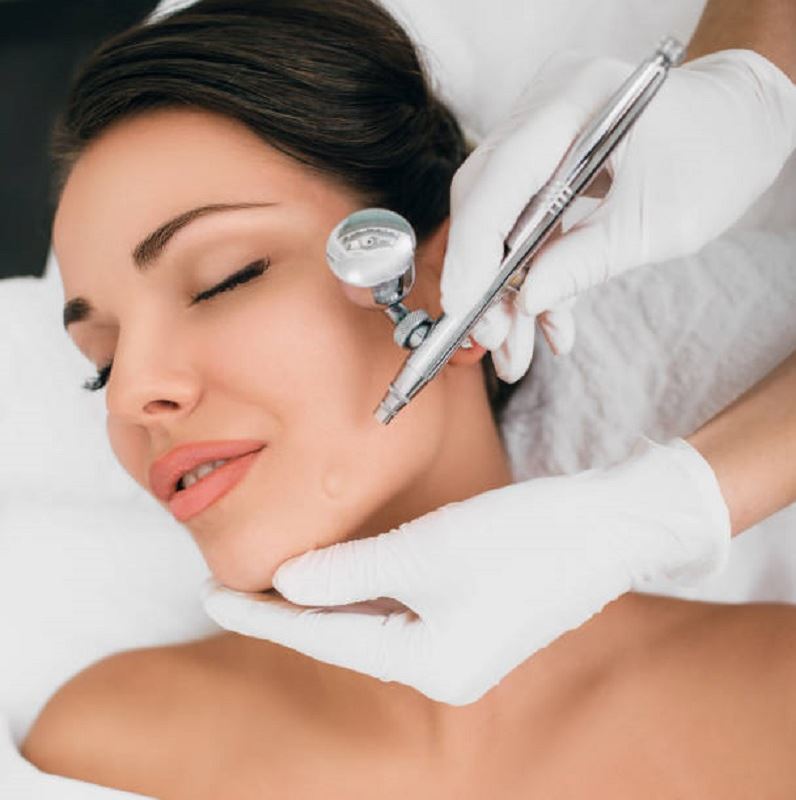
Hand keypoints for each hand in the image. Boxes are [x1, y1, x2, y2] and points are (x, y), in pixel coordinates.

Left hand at [202, 438, 730, 704]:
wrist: (610, 523)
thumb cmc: (524, 536)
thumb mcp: (423, 552)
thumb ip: (346, 571)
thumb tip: (286, 581)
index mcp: (430, 667)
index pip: (323, 639)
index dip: (261, 613)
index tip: (209, 592)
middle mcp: (444, 670)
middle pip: (344, 635)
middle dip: (287, 608)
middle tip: (230, 582)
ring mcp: (463, 646)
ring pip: (372, 621)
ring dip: (325, 596)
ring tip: (275, 576)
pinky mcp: (476, 617)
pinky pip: (402, 608)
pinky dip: (365, 588)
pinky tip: (340, 571)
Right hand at [442, 48, 795, 381]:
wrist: (741, 126)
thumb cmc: (718, 158)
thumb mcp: (655, 223)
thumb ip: (586, 261)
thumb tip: (527, 302)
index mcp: (578, 101)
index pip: (500, 178)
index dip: (473, 249)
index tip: (462, 307)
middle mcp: (547, 107)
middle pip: (485, 200)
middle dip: (485, 279)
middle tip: (490, 339)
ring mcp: (542, 131)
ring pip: (498, 219)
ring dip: (506, 289)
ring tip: (515, 351)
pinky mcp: (546, 159)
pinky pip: (523, 221)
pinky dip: (533, 272)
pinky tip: (547, 320)